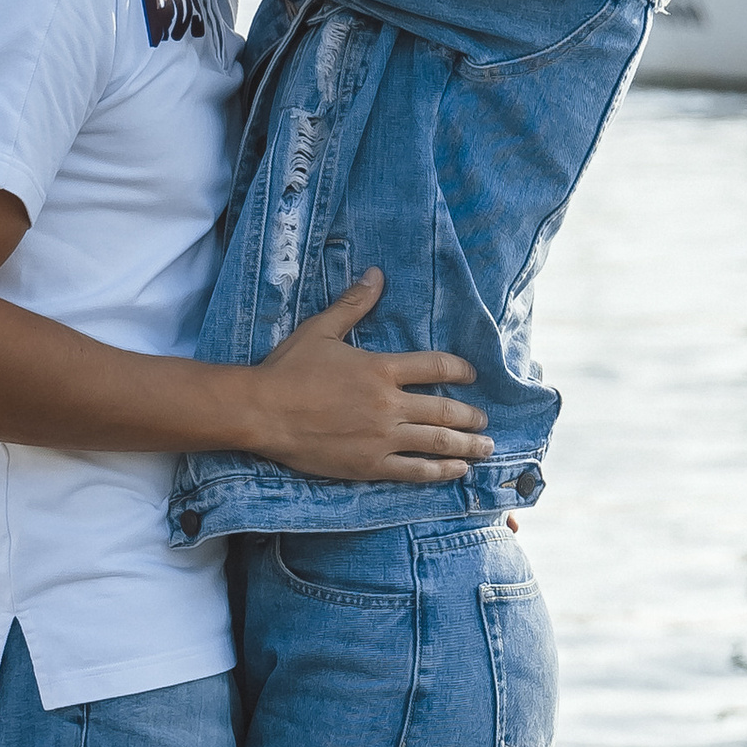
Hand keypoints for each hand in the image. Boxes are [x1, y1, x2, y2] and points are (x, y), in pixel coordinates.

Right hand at [244, 272, 489, 482]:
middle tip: (485, 421)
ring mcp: (382, 437)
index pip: (436, 366)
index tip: (473, 375)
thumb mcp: (321, 330)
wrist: (261, 411)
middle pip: (445, 410)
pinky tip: (458, 471)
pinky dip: (440, 471)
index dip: (460, 370)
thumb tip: (376, 274)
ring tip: (485, 449)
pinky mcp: (369, 465)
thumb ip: (353, 304)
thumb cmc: (287, 370)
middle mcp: (389, 404)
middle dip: (471, 417)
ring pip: (437, 443)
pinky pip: (414, 470)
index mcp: (381, 369)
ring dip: (467, 446)